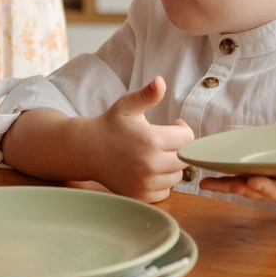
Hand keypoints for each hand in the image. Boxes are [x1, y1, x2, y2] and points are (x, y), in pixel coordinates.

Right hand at [83, 78, 194, 202]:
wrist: (87, 150)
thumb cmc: (110, 124)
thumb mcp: (127, 105)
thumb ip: (147, 95)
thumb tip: (160, 81)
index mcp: (151, 140)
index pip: (188, 138)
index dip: (183, 129)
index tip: (174, 125)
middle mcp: (150, 164)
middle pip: (185, 159)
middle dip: (179, 147)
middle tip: (165, 140)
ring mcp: (145, 183)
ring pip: (176, 176)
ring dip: (171, 165)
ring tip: (157, 154)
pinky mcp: (140, 195)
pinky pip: (165, 191)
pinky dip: (161, 182)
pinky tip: (150, 169)